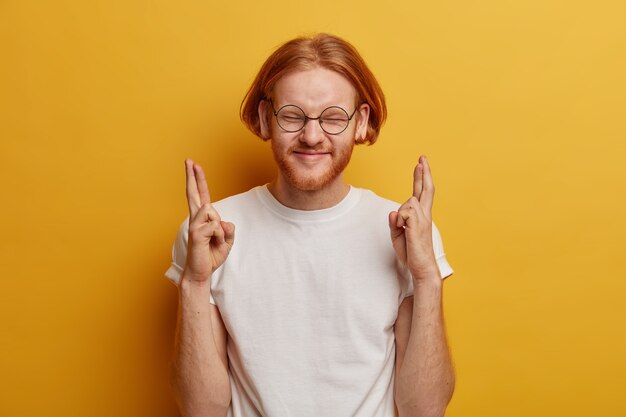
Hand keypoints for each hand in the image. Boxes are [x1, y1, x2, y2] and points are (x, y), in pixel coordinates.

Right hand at [183, 159, 234, 283]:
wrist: (201, 272)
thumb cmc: (211, 255)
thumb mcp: (227, 240)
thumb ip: (228, 229)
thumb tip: (222, 222)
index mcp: (203, 218)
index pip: (201, 195)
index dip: (198, 180)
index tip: (193, 165)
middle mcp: (196, 218)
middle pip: (194, 193)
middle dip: (193, 176)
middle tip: (188, 160)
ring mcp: (194, 225)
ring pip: (212, 211)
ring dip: (220, 229)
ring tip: (216, 241)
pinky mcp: (196, 233)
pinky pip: (215, 226)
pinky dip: (220, 236)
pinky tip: (213, 244)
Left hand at [389, 155, 438, 279]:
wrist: (421, 268)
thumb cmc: (411, 252)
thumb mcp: (398, 235)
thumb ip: (395, 222)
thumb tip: (394, 212)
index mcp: (422, 216)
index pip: (422, 192)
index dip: (421, 177)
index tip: (421, 163)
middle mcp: (425, 215)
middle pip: (426, 189)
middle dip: (423, 173)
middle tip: (422, 157)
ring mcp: (423, 219)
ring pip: (407, 203)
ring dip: (401, 216)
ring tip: (404, 231)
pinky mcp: (418, 224)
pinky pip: (403, 213)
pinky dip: (399, 222)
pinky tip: (404, 232)